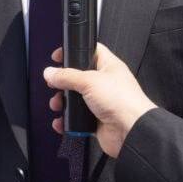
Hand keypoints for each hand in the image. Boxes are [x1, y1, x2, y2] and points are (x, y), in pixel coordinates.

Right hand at [44, 43, 156, 157]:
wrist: (131, 130)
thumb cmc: (122, 101)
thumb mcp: (89, 81)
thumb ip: (67, 76)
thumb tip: (51, 72)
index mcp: (108, 66)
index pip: (90, 51)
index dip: (74, 51)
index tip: (58, 56)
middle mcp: (105, 83)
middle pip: (78, 77)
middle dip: (64, 82)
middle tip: (54, 84)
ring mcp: (101, 102)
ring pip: (76, 99)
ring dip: (63, 102)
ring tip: (57, 104)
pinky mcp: (97, 120)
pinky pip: (77, 119)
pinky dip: (67, 121)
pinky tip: (62, 121)